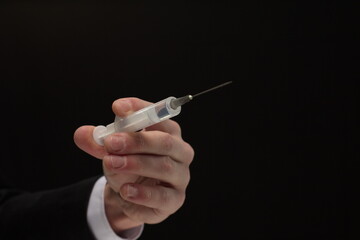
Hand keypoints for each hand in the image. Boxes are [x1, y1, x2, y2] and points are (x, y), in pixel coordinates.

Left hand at [73, 97, 193, 232]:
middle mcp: (180, 152)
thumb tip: (81, 133)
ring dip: (136, 164)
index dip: (140, 109)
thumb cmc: (128, 165)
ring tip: (112, 163)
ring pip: (164, 167)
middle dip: (137, 141)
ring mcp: (180, 176)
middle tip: (111, 143)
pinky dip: (142, 193)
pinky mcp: (175, 199)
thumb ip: (98, 142)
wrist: (130, 196)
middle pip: (165, 142)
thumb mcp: (112, 151)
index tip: (117, 107)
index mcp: (168, 132)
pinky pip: (162, 196)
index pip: (160, 115)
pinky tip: (126, 190)